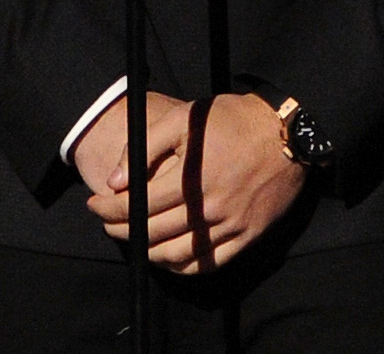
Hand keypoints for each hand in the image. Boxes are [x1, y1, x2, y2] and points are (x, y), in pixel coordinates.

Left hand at [87, 91, 305, 274]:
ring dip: (147, 252)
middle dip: (121, 229)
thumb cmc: (233, 119)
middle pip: (152, 233)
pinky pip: (207, 264)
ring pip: (176, 255)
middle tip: (108, 221)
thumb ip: (147, 146)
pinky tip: (169, 257)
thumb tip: (116, 181)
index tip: (95, 204)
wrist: (287, 131)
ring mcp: (229, 226)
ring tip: (134, 239)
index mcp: (190, 178)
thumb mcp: (186, 117)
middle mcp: (208, 208)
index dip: (109, 209)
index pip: (136, 205)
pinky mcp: (246, 236)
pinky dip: (182, 267)